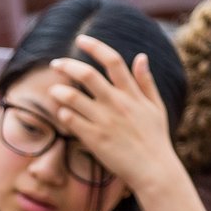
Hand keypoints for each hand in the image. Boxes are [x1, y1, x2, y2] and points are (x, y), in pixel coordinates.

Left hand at [46, 38, 180, 192]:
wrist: (154, 171)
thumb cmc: (156, 139)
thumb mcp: (156, 107)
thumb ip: (146, 82)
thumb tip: (141, 56)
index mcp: (132, 94)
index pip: (112, 61)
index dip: (95, 47)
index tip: (81, 40)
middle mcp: (117, 103)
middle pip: (87, 75)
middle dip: (67, 66)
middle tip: (55, 64)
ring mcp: (104, 121)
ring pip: (73, 97)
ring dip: (59, 91)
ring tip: (54, 91)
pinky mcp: (94, 139)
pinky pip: (71, 121)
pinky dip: (63, 113)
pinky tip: (62, 113)